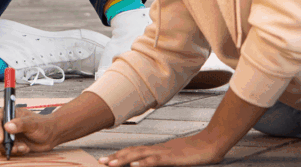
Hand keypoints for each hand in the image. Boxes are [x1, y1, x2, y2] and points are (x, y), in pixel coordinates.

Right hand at [0, 107, 59, 156]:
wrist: (50, 136)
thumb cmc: (43, 125)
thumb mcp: (33, 123)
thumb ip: (20, 124)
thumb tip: (7, 126)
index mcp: (8, 113)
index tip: (1, 138)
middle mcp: (4, 123)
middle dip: (0, 142)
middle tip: (12, 146)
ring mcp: (6, 135)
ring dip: (9, 148)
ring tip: (23, 147)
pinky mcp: (10, 144)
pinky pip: (5, 150)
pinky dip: (14, 152)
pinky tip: (25, 148)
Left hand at [98, 133, 226, 166]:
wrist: (210, 144)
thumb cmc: (193, 152)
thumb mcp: (174, 158)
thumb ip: (161, 160)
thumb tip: (148, 163)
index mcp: (155, 150)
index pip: (133, 152)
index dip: (119, 155)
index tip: (106, 160)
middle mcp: (156, 149)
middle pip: (131, 152)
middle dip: (115, 157)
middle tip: (100, 162)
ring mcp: (164, 152)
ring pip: (140, 155)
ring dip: (124, 160)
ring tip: (111, 164)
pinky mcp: (173, 158)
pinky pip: (156, 160)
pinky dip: (144, 163)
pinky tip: (135, 166)